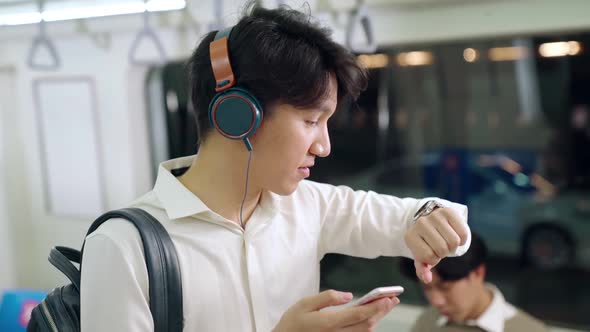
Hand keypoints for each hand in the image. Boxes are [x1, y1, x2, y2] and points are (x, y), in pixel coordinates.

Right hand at [273, 289, 398, 331]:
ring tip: (385, 306)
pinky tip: (370, 318)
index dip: (377, 307)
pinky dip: (367, 326)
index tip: (389, 298)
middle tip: (393, 299)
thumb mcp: (304, 304)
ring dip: (377, 319)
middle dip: (382, 311)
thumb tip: (348, 295)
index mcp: (330, 322)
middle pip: (367, 324)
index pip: (360, 314)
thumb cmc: (292, 323)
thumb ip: (327, 298)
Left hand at [404, 207, 468, 282]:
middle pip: (443, 249)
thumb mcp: (421, 255)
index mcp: (410, 236)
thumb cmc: (426, 241)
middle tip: (441, 246)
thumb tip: (427, 279)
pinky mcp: (448, 211)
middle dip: (445, 252)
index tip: (431, 252)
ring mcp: (434, 216)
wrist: (430, 219)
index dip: (434, 259)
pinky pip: (463, 233)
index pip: (429, 257)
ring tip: (447, 241)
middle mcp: (420, 224)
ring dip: (454, 246)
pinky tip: (456, 235)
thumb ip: (422, 268)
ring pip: (454, 241)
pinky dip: (463, 239)